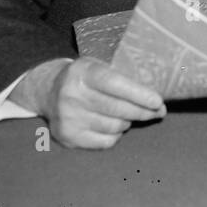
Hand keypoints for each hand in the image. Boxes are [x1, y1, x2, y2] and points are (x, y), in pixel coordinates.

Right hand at [15, 57, 165, 149]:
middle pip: (118, 109)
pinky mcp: (68, 136)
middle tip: (158, 111)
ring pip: (115, 127)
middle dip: (144, 112)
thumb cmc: (86, 77)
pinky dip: (116, 135)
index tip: (158, 102)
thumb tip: (157, 98)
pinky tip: (115, 126)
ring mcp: (68, 118)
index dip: (139, 94)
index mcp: (83, 72)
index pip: (115, 84)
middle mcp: (72, 95)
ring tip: (130, 114)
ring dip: (129, 122)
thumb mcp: (99, 65)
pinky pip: (105, 142)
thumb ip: (124, 75)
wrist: (48, 90)